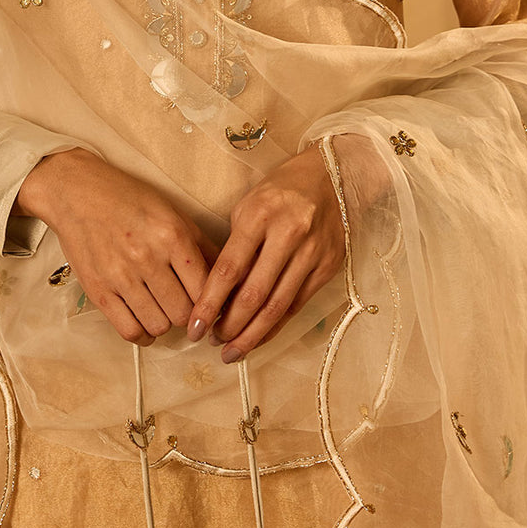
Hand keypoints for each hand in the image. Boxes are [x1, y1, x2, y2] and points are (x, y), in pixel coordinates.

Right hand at [16, 149, 217, 344]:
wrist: (78, 193)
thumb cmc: (128, 199)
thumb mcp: (173, 212)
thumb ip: (202, 245)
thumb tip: (229, 275)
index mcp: (172, 236)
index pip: (205, 289)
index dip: (212, 303)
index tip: (210, 306)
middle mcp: (148, 258)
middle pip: (183, 313)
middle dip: (188, 315)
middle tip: (184, 307)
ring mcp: (121, 276)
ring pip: (159, 326)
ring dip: (165, 323)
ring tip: (162, 310)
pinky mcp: (98, 290)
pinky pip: (129, 330)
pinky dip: (142, 335)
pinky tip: (145, 322)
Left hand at [186, 145, 344, 361]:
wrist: (333, 176)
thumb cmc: (280, 191)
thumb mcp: (248, 205)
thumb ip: (234, 246)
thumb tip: (217, 294)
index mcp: (260, 215)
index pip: (229, 269)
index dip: (208, 303)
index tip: (193, 326)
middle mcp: (289, 235)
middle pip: (254, 295)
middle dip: (229, 326)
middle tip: (210, 343)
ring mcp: (312, 253)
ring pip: (278, 307)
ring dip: (252, 334)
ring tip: (232, 350)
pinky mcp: (328, 267)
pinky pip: (297, 305)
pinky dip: (275, 325)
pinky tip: (259, 336)